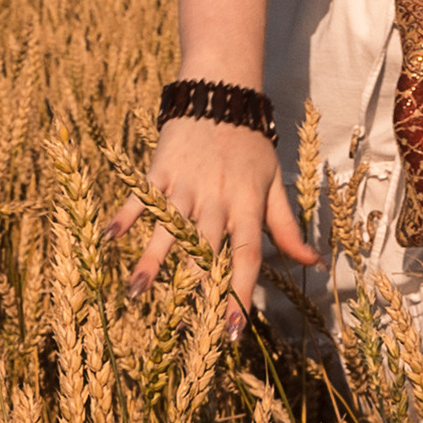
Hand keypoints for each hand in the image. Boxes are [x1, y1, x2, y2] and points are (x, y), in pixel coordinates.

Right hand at [106, 114, 321, 322]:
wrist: (222, 92)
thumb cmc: (250, 145)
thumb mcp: (273, 184)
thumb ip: (287, 227)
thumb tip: (312, 262)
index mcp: (246, 206)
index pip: (246, 257)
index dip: (240, 294)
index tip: (232, 330)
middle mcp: (216, 200)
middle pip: (204, 248)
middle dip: (195, 288)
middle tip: (182, 327)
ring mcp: (185, 184)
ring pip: (168, 228)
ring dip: (152, 261)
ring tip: (137, 293)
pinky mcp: (160, 169)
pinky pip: (141, 197)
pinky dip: (126, 215)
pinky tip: (110, 239)